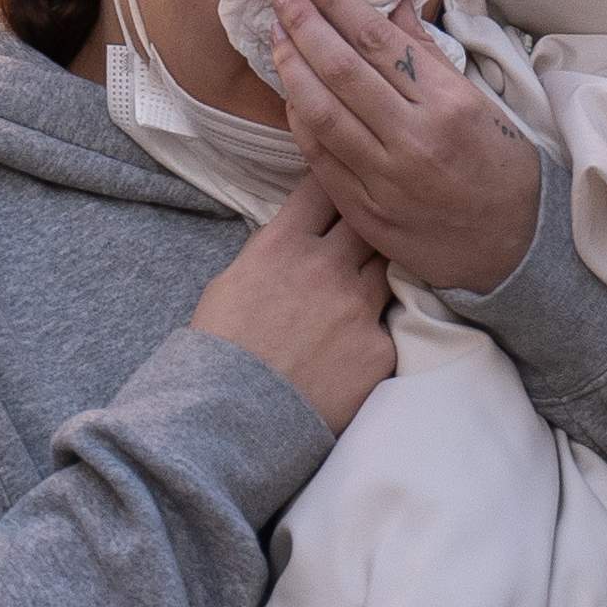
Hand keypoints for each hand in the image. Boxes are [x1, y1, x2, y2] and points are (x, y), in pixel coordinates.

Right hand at [193, 177, 396, 432]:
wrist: (230, 422)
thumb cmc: (219, 355)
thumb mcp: (230, 284)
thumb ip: (272, 254)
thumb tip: (296, 241)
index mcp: (283, 246)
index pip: (324, 188)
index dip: (335, 183)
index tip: (340, 186)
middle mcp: (327, 268)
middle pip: (368, 221)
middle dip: (366, 223)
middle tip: (363, 234)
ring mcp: (359, 308)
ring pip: (387, 268)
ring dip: (375, 274)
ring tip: (357, 291)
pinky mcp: (380, 348)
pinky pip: (388, 326)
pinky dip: (373, 331)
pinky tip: (350, 347)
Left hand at [273, 0, 541, 295]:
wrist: (512, 247)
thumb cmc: (501, 169)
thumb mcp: (482, 104)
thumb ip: (429, 56)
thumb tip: (391, 5)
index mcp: (448, 104)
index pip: (378, 40)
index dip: (338, 5)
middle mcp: (414, 138)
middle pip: (341, 70)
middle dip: (303, 24)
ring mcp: (385, 179)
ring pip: (321, 113)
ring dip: (291, 69)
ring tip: (276, 38)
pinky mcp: (366, 211)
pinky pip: (318, 158)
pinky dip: (299, 121)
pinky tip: (290, 95)